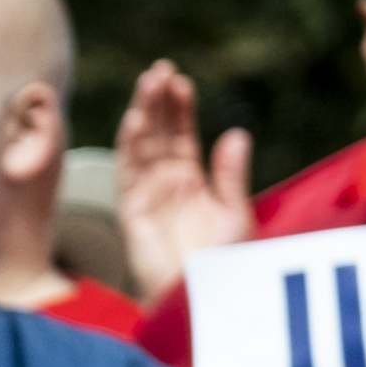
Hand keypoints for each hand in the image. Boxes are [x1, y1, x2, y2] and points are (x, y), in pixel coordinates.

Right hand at [117, 59, 258, 296]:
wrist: (203, 296)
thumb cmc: (222, 261)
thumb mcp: (234, 211)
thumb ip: (231, 174)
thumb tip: (237, 133)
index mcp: (191, 179)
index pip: (183, 134)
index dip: (181, 108)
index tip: (182, 81)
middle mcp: (166, 182)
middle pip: (160, 133)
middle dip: (159, 102)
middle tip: (161, 70)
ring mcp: (147, 194)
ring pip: (141, 147)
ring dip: (144, 115)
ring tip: (149, 84)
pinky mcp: (133, 211)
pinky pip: (128, 174)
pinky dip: (130, 148)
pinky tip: (135, 122)